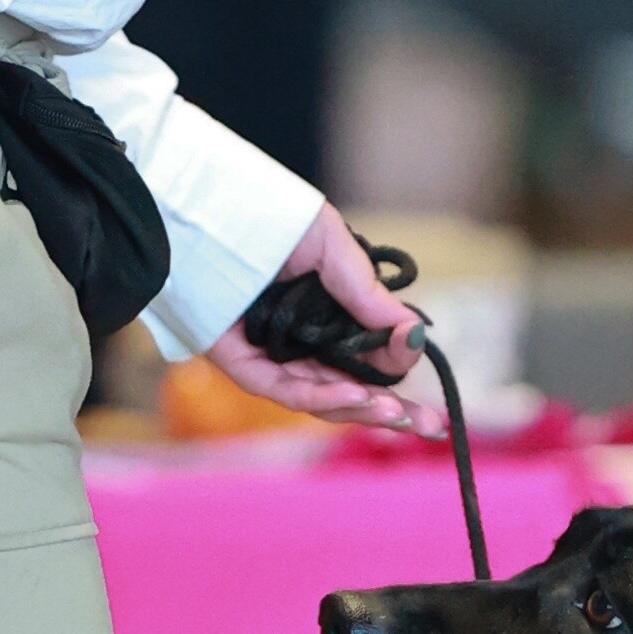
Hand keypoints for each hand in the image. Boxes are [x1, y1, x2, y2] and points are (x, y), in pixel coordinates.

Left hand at [207, 205, 435, 431]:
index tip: (413, 347)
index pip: (369, 350)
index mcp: (325, 310)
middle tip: (429, 426)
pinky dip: (322, 398)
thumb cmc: (267, 215)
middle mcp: (301, 338)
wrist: (203, 208)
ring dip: (363, 409)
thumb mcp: (332, 246)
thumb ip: (366, 294)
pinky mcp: (241, 364)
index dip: (394, 358)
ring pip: (323, 397)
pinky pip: (285, 391)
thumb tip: (413, 333)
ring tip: (398, 415)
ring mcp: (272, 354)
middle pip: (351, 385)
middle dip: (392, 408)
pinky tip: (357, 398)